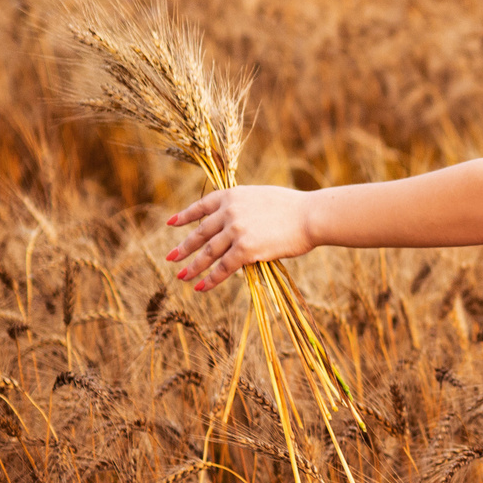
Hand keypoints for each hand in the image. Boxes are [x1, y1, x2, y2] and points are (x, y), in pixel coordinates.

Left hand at [164, 186, 313, 292]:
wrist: (311, 215)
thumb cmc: (295, 207)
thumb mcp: (263, 197)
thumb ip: (245, 207)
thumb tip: (234, 223)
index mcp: (233, 195)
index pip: (201, 206)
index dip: (185, 216)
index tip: (171, 223)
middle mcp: (229, 211)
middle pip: (201, 232)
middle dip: (184, 248)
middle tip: (171, 258)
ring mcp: (236, 230)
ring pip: (208, 252)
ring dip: (194, 267)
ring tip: (182, 277)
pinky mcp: (246, 248)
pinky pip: (224, 267)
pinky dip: (211, 279)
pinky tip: (201, 287)